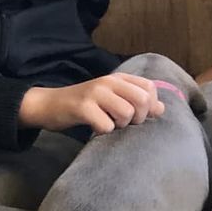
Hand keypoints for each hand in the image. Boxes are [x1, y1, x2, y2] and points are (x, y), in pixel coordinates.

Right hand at [19, 73, 162, 133]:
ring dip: (120, 126)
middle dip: (138, 118)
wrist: (50, 105)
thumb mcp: (112, 99)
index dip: (149, 106)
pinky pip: (106, 125)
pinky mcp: (82, 107)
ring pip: (127, 113)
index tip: (137, 115)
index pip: (150, 88)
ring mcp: (95, 93)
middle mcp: (108, 82)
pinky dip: (103, 132)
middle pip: (143, 100)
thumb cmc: (85, 105)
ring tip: (109, 124)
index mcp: (119, 78)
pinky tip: (95, 128)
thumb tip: (161, 108)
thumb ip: (136, 101)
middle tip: (124, 123)